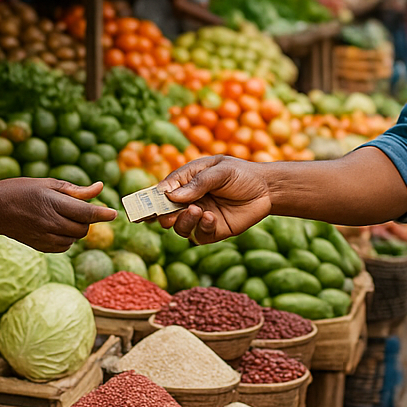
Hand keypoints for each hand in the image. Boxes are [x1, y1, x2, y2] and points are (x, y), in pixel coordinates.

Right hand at [0, 179, 115, 251]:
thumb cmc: (21, 190)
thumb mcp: (48, 183)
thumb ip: (75, 190)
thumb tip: (100, 188)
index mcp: (53, 203)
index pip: (86, 212)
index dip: (103, 213)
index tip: (114, 213)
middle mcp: (51, 222)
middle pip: (83, 227)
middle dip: (87, 219)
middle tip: (77, 208)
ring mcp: (45, 237)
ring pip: (75, 238)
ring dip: (77, 229)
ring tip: (63, 216)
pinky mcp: (41, 246)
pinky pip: (64, 246)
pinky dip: (67, 238)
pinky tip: (57, 227)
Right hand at [157, 156, 273, 242]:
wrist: (267, 189)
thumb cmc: (241, 174)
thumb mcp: (219, 171)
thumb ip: (197, 183)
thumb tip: (171, 196)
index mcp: (184, 184)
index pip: (160, 193)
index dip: (148, 200)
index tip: (140, 207)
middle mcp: (188, 202)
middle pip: (165, 214)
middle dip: (161, 216)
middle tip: (166, 215)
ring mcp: (200, 218)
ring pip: (180, 228)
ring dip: (183, 222)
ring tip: (197, 210)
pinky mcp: (213, 231)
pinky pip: (200, 236)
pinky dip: (203, 228)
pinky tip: (212, 218)